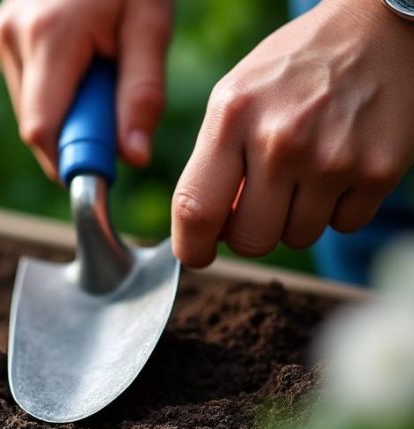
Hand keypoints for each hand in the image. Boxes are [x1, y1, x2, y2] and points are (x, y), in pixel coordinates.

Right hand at [0, 0, 172, 179]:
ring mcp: (1, 35)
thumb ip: (141, 94)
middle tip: (113, 108)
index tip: (103, 172)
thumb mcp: (150, 25)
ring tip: (98, 71)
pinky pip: (27, 88)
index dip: (69, 161)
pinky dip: (56, 91)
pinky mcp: (0, 34)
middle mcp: (13, 38)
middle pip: (36, 125)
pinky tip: (79, 61)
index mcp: (50, 37)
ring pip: (30, 109)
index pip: (42, 131)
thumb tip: (133, 158)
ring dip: (66, 111)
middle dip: (75, 133)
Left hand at [173, 0, 413, 267]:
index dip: (193, 247)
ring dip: (297, 217)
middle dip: (251, 231)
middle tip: (262, 202)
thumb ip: (214, 162)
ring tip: (306, 169)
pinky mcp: (378, 170)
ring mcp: (333, 158)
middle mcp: (280, 139)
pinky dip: (339, 208)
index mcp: (232, 117)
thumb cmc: (291, 71)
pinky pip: (343, 225)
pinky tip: (340, 166)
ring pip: (297, 237)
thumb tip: (207, 231)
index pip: (195, 209)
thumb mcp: (234, 99)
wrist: (375, 32)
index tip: (199, 254)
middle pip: (251, 240)